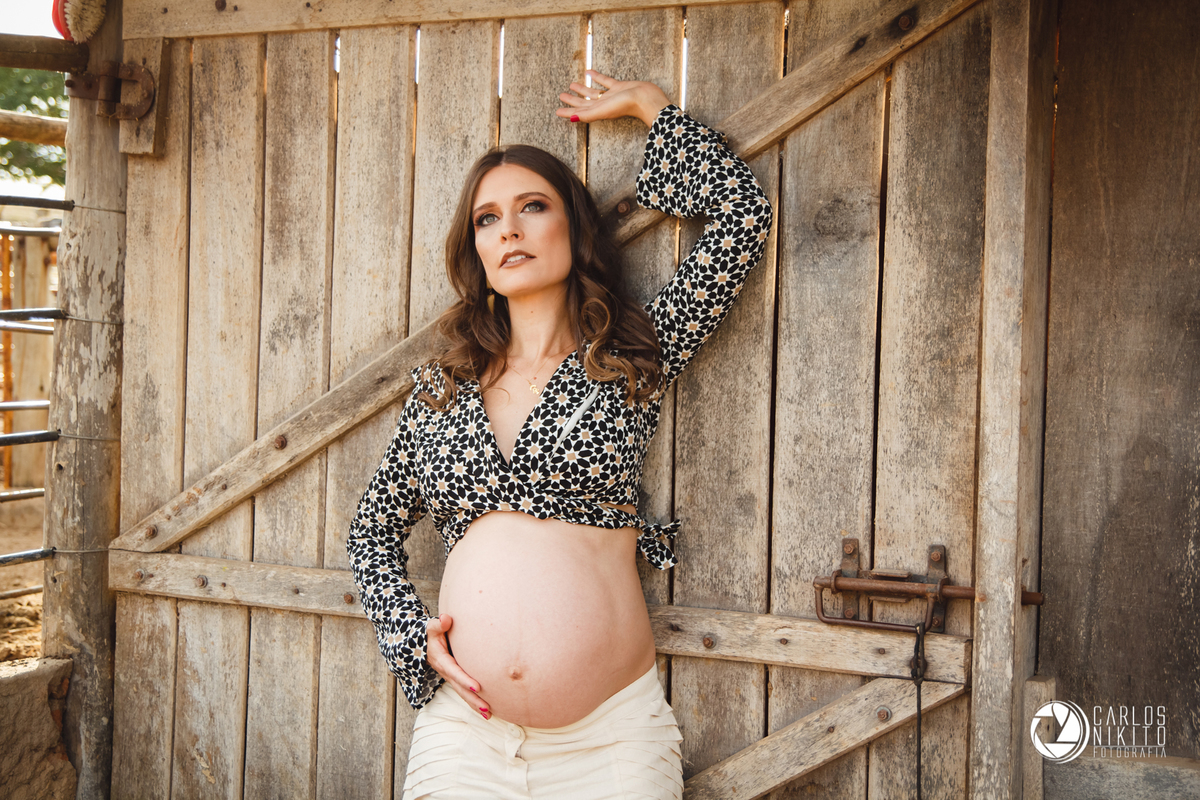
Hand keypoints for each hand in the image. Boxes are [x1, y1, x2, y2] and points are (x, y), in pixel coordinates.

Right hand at [426, 613, 490, 719]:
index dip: (465, 680)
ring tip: (489, 714)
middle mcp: (447, 672)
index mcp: (442, 661)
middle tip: (487, 708)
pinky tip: (487, 710)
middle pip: (461, 689)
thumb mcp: (431, 628)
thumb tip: (446, 619)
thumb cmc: (431, 633)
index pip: (455, 672)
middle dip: (473, 699)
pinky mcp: (456, 678)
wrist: (424, 643)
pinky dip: (474, 701)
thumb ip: (438, 625)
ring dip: (475, 704)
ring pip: (463, 693)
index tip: (478, 687)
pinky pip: (465, 692)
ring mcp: (451, 677)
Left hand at [556, 70, 670, 127]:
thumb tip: (571, 119)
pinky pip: (604, 82)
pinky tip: (589, 72)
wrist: (645, 97)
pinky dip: (596, 77)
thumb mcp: (603, 111)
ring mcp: (611, 96)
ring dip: (582, 89)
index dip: (568, 112)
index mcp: (598, 112)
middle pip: (584, 103)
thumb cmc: (626, 106)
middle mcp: (603, 105)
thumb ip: (587, 115)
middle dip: (572, 100)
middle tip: (562, 96)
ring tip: (572, 85)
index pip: (579, 112)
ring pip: (593, 93)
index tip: (557, 111)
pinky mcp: (619, 87)